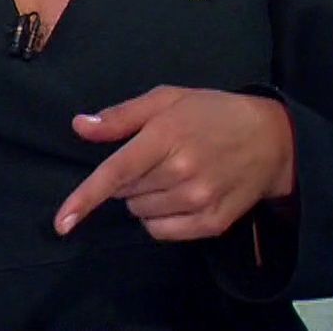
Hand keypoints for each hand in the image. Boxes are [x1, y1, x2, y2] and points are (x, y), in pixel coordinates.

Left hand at [54, 86, 294, 242]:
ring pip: (141, 215)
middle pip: (125, 195)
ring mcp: (199, 201)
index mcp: (166, 136)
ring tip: (172, 174)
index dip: (85, 199)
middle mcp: (182, 172)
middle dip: (129, 180)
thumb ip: (121, 116)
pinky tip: (179, 197)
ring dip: (144, 199)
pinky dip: (159, 219)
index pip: (116, 173)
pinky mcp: (211, 223)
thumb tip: (79, 126)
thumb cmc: (212, 113)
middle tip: (156, 157)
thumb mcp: (167, 99)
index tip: (61, 223)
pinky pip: (162, 232)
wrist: (271, 139)